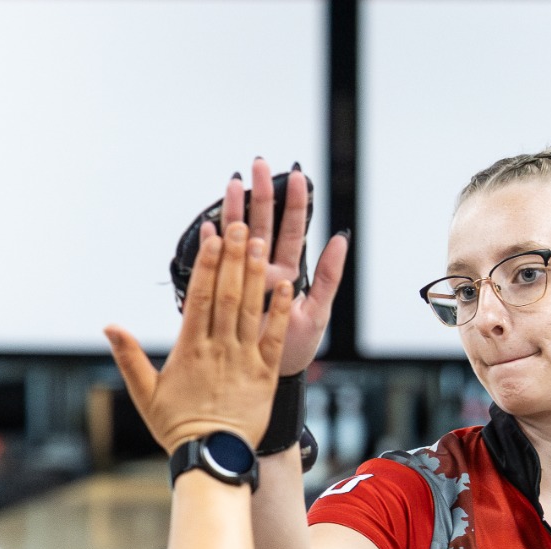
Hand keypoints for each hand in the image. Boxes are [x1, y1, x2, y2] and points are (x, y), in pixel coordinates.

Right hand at [106, 214, 292, 451]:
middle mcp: (218, 349)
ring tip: (259, 241)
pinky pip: (274, 337)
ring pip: (250, 309)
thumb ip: (128, 357)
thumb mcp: (145, 394)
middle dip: (233, 256)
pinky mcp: (265, 374)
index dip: (207, 264)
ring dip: (255, 273)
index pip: (200, 297)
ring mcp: (244, 360)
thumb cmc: (177, 428)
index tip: (211, 236)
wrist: (212, 458)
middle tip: (238, 223)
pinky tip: (287, 285)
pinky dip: (280, 310)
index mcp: (190, 350)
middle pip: (227, 294)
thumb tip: (109, 327)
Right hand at [223, 157, 348, 375]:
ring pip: (239, 240)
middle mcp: (263, 274)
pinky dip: (212, 247)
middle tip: (258, 165)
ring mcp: (241, 283)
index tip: (296, 175)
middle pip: (263, 226)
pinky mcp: (222, 298)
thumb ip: (328, 276)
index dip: (294, 204)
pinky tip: (209, 227)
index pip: (291, 231)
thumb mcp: (317, 313)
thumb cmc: (294, 351)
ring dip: (236, 211)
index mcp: (287, 274)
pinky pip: (215, 268)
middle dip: (261, 194)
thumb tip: (341, 238)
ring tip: (234, 184)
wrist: (267, 381)